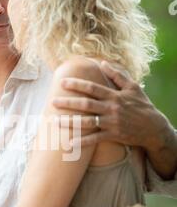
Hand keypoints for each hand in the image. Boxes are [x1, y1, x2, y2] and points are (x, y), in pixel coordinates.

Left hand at [53, 61, 170, 150]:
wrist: (153, 128)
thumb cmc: (142, 106)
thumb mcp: (133, 87)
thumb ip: (117, 75)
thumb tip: (102, 63)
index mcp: (114, 96)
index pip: (92, 88)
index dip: (77, 84)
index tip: (62, 82)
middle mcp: (111, 108)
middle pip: (86, 104)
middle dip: (68, 102)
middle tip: (53, 102)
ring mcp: (111, 123)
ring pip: (87, 122)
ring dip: (70, 122)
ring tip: (55, 121)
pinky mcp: (113, 135)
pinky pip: (95, 139)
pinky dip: (82, 142)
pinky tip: (70, 143)